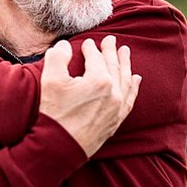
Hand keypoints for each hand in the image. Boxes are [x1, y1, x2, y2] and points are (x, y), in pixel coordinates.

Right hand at [39, 36, 141, 156]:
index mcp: (99, 80)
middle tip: (111, 40)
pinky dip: (133, 86)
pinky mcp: (117, 119)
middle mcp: (114, 92)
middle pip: (114, 65)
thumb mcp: (51, 80)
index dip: (91, 48)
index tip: (87, 42)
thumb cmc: (54, 113)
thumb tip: (64, 45)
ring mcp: (117, 107)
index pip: (96, 58)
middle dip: (111, 51)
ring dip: (125, 64)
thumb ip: (58, 57)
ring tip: (125, 52)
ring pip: (125, 80)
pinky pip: (130, 98)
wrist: (60, 146)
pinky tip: (135, 79)